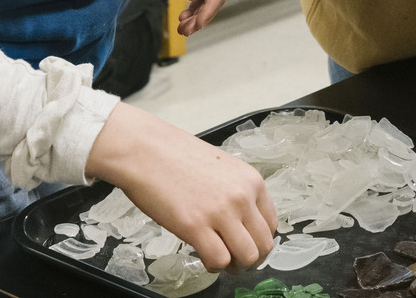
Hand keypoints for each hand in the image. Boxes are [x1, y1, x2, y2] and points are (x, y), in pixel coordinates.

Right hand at [86, 103, 276, 269]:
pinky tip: (204, 257)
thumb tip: (240, 220)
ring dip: (235, 266)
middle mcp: (241, 197)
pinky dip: (213, 266)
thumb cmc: (174, 156)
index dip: (259, 240)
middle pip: (264, 245)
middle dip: (252, 259)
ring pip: (247, 257)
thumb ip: (235, 192)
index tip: (248, 245)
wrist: (144, 149)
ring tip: (220, 261)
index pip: (271, 223)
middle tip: (236, 261)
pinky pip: (218, 260)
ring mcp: (220, 212)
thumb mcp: (220, 168)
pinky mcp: (195, 226)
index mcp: (251, 181)